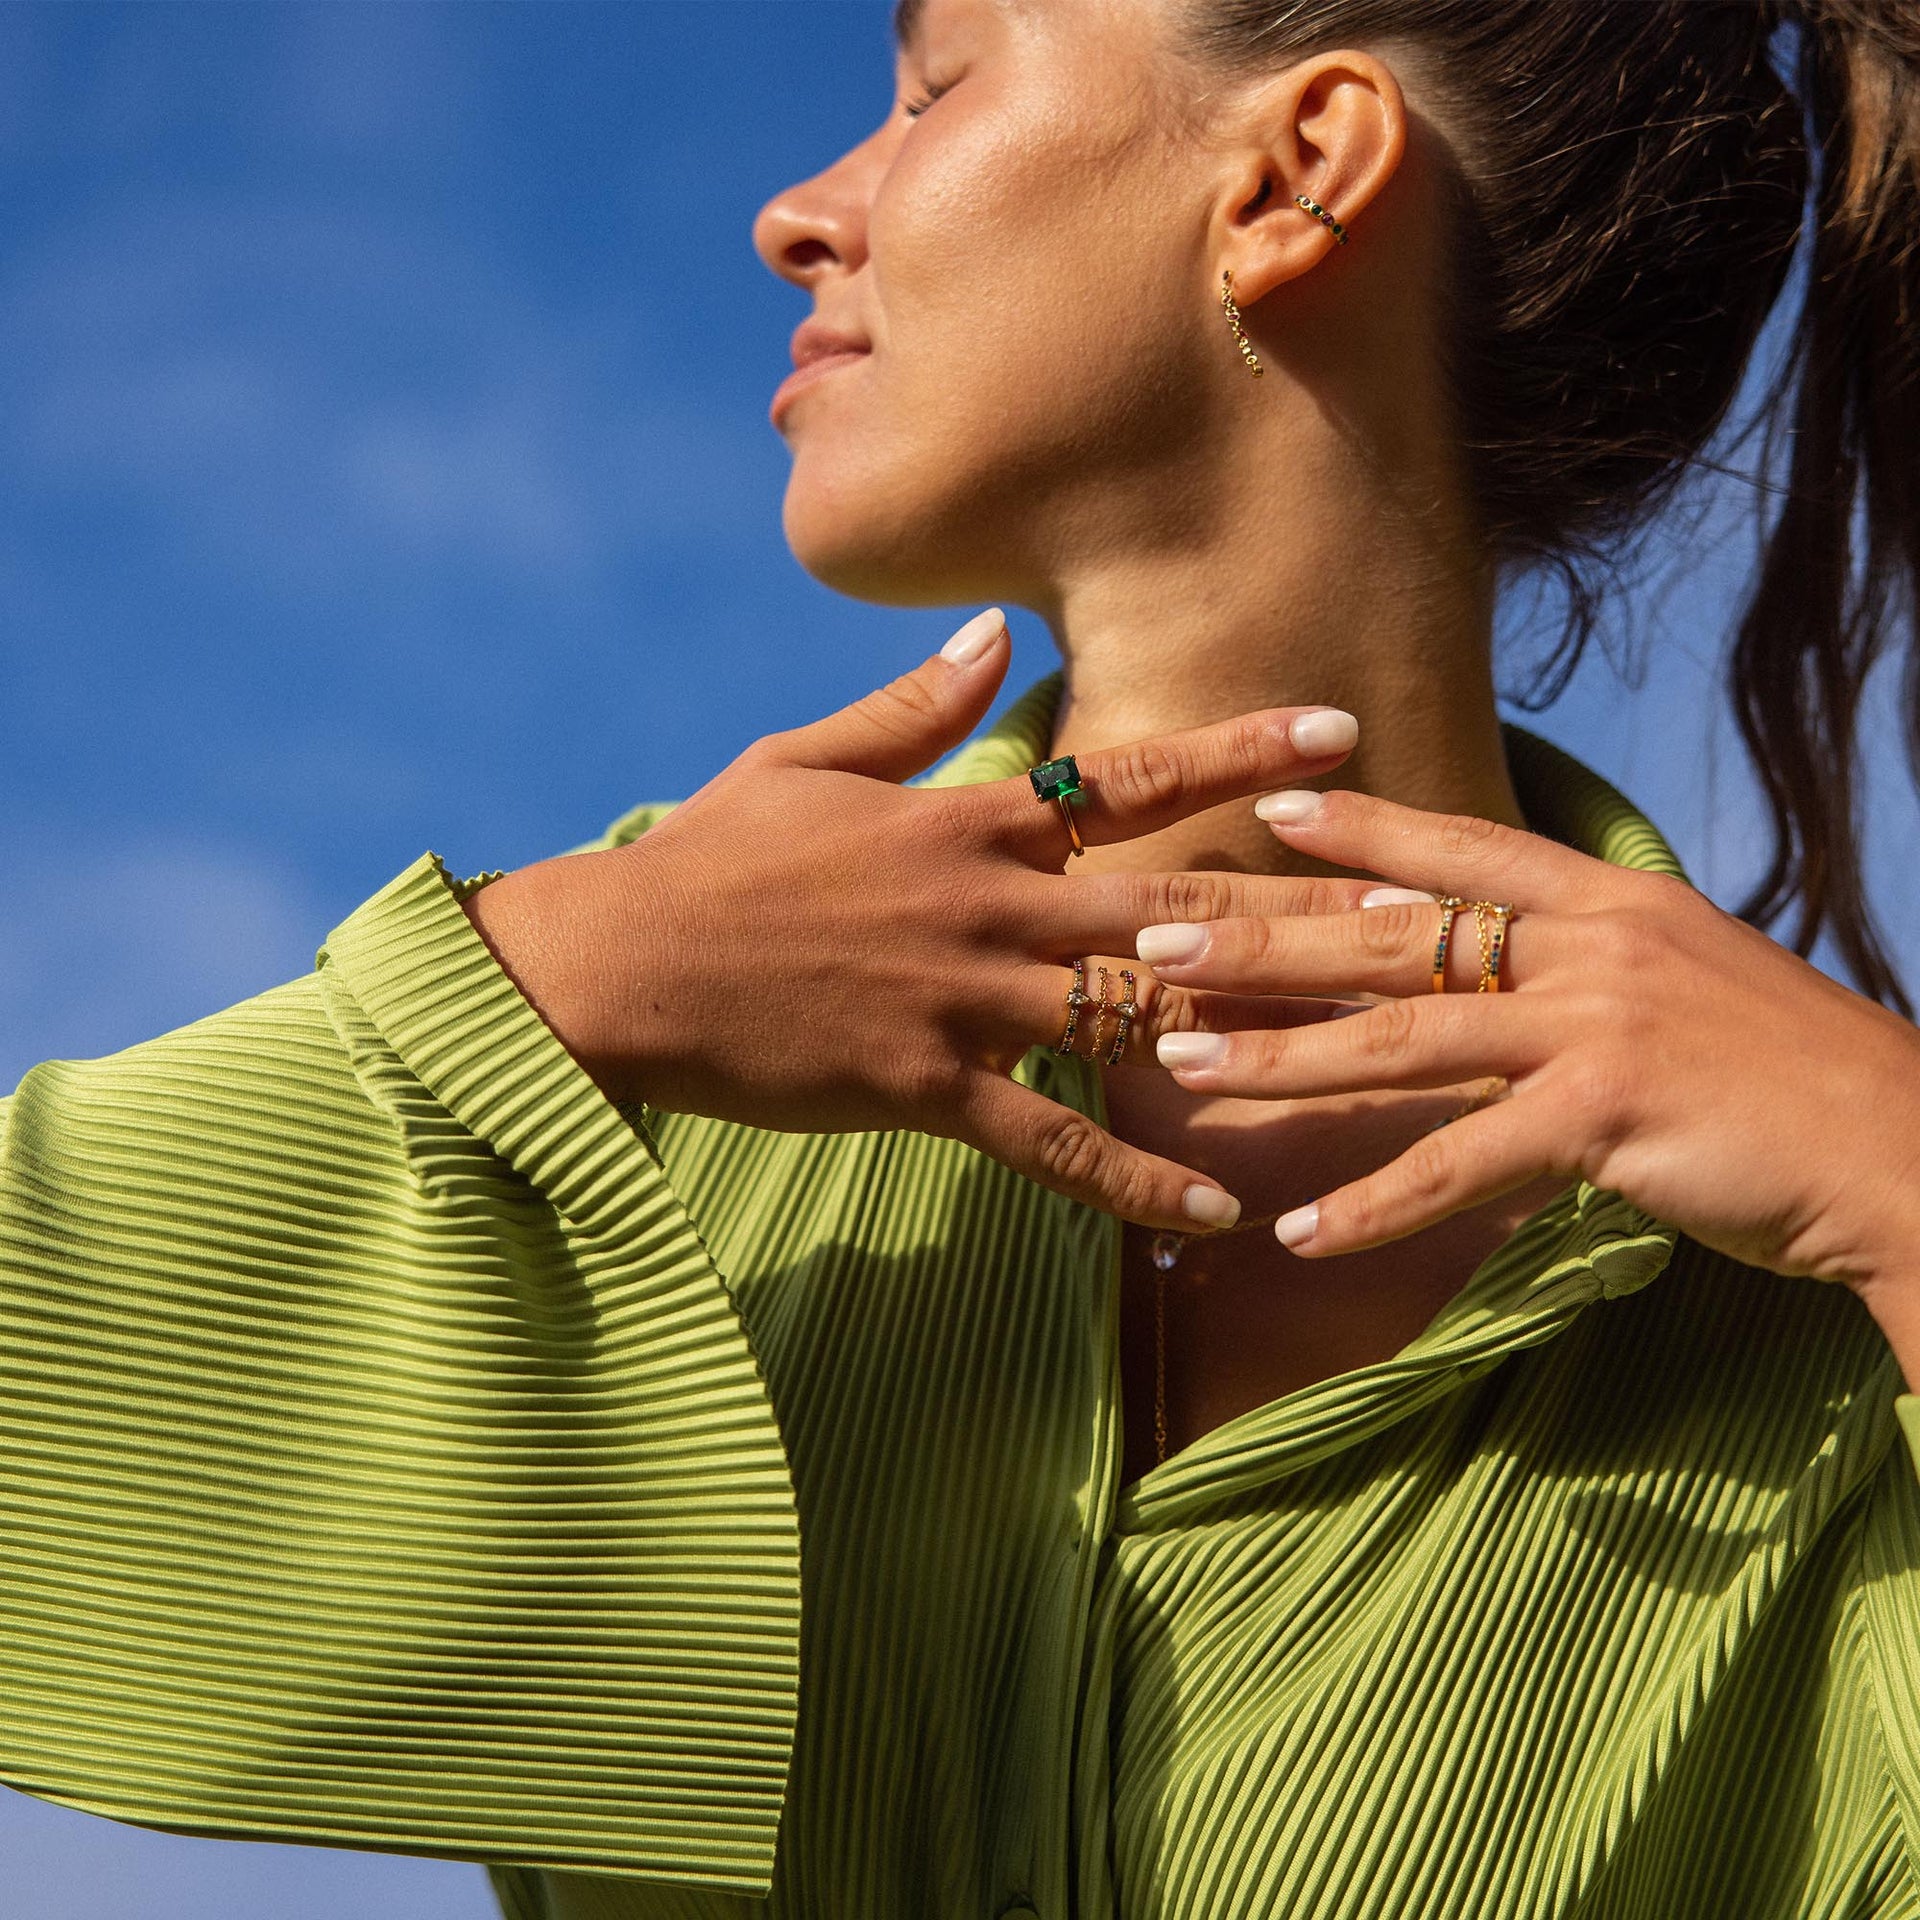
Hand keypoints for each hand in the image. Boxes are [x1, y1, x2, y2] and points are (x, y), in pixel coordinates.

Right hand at [460, 612, 1385, 1231]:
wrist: (615, 966)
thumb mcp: (802, 760)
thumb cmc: (706, 857)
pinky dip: (1135, 1179)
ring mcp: (962, 996)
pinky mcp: (925, 1087)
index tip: (1342, 736)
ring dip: (1256, 1037)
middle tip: (1423, 919)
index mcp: (965, 815)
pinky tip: (1217, 1212)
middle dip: (1306, 910)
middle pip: (1179, 904)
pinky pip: (1053, 1139)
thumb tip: (993, 640)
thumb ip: (912, 708)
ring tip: (1366, 1056)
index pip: (1128, 775)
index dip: (1241, 752)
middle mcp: (987, 900)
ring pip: (1139, 1016)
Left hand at [1137, 786, 1919, 1294]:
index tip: (1269, 807)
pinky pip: (1459, 1166)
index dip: (1362, 830)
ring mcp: (1595, 1027)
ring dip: (1281, 1055)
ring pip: (1401, 1041)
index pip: (1463, 851)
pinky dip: (1375, 1204)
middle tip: (1155, 935)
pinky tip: (1302, 1228)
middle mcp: (1592, 946)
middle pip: (1396, 938)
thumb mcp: (1687, 980)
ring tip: (1183, 1060)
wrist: (1903, 1145)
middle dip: (1266, 936)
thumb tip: (1498, 959)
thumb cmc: (1789, 1073)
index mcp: (1611, 903)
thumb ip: (1588, 963)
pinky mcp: (1604, 1117)